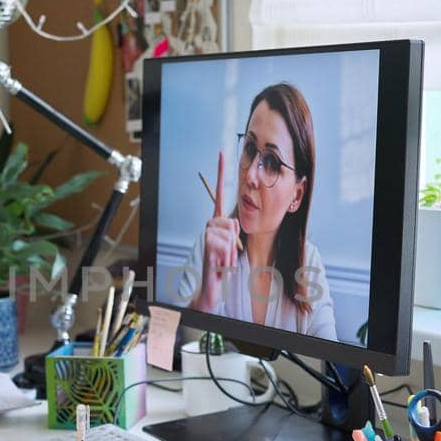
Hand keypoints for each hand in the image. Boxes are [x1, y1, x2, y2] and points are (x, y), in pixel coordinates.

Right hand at [195, 150, 239, 309]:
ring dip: (231, 252)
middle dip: (235, 241)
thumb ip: (234, 231)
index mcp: (217, 222)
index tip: (221, 153)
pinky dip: (226, 258)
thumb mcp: (232, 246)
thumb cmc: (222, 267)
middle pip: (232, 221)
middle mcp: (209, 225)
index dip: (220, 173)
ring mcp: (206, 235)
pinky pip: (225, 245)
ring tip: (222, 260)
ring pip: (230, 235)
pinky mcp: (206, 246)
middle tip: (226, 254)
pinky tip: (218, 264)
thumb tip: (235, 222)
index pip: (218, 194)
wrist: (211, 287)